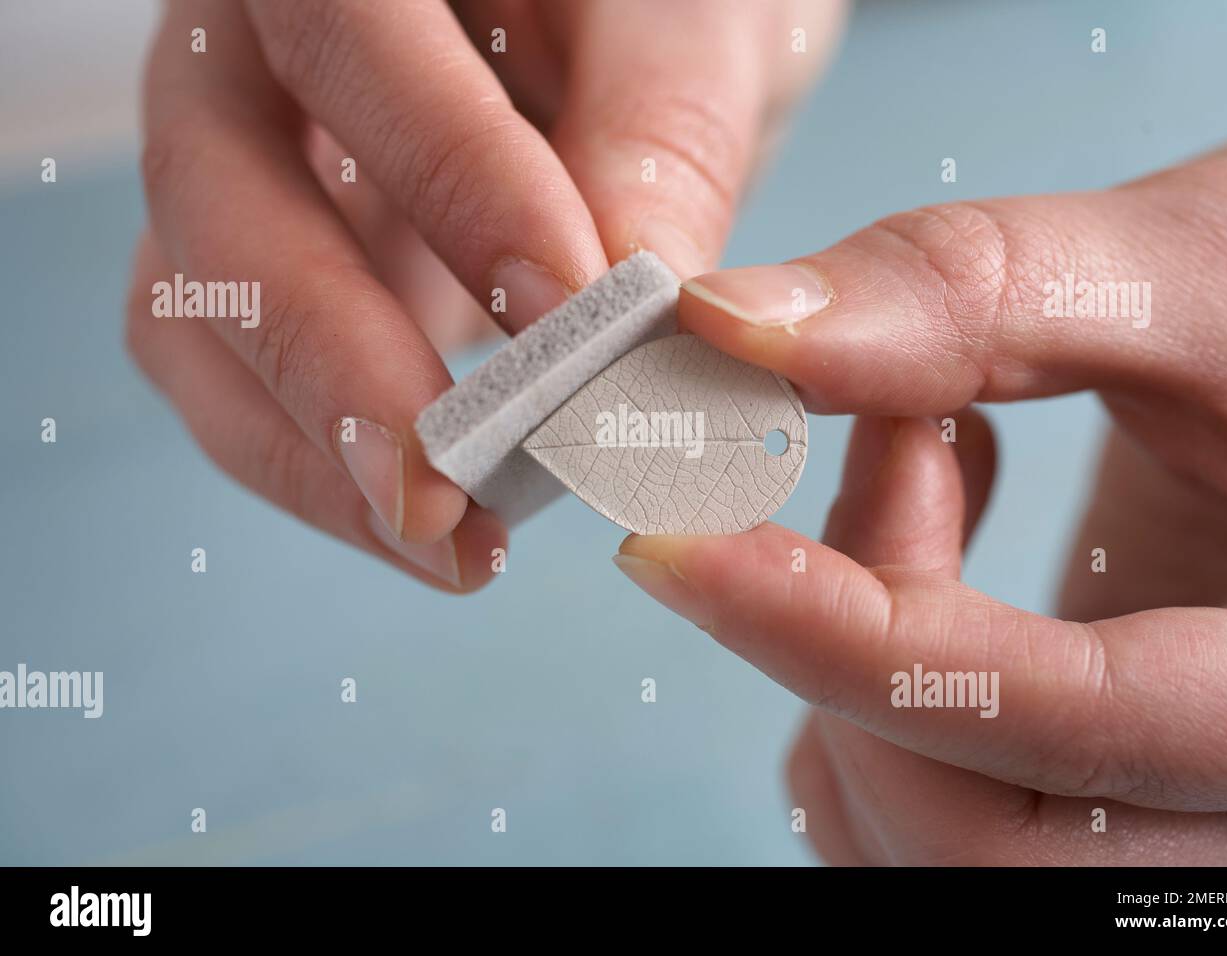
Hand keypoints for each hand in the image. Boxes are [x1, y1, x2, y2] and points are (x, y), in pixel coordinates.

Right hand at [126, 0, 843, 590]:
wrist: (614, 36)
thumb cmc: (642, 13)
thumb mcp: (681, 32)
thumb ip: (660, 134)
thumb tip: (637, 301)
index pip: (349, 38)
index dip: (449, 178)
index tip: (566, 313)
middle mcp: (251, 59)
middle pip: (221, 198)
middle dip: (337, 364)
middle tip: (450, 492)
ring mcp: (246, 176)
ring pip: (197, 315)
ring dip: (316, 451)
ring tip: (449, 544)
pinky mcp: (266, 276)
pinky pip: (234, 380)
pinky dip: (321, 467)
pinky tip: (428, 519)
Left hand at [614, 126, 1226, 863]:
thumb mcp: (1198, 271)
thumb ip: (976, 292)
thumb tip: (731, 329)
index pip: (1052, 730)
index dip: (833, 634)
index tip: (669, 538)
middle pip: (973, 840)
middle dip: (846, 654)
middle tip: (883, 443)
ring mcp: (1170, 810)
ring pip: (925, 835)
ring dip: (847, 650)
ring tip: (924, 441)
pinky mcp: (1095, 775)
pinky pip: (925, 795)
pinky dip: (868, 667)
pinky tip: (934, 512)